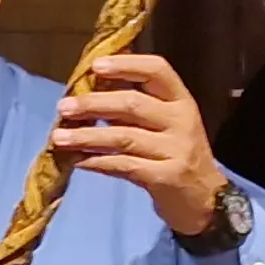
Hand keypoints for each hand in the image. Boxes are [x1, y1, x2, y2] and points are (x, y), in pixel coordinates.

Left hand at [53, 53, 231, 236]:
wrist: (205, 200)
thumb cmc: (176, 155)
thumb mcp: (166, 124)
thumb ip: (136, 108)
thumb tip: (87, 93)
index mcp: (181, 100)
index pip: (157, 70)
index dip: (126, 64)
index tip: (95, 66)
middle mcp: (182, 121)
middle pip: (133, 104)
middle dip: (94, 104)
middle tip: (63, 107)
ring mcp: (177, 150)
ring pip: (124, 137)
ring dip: (87, 136)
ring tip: (59, 137)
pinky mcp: (167, 177)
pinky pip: (124, 165)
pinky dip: (97, 162)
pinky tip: (78, 161)